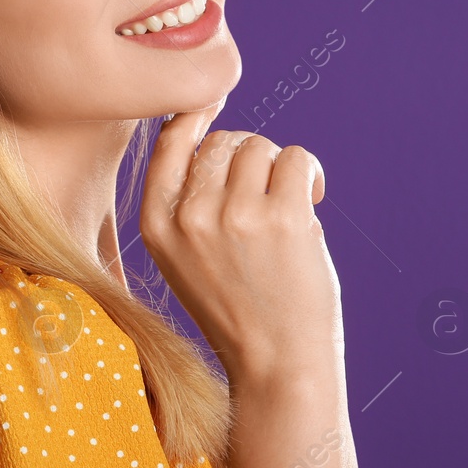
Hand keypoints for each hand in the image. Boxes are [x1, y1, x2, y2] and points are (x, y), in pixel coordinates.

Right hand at [138, 100, 342, 390]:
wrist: (276, 366)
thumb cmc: (237, 310)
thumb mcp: (184, 259)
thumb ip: (187, 204)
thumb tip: (213, 130)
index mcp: (155, 226)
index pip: (167, 145)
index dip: (192, 116)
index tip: (211, 101)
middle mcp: (189, 217)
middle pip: (221, 141)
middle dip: (248, 156)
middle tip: (266, 192)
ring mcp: (235, 215)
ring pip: (259, 146)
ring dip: (279, 167)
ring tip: (288, 205)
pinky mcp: (282, 218)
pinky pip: (295, 158)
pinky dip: (308, 173)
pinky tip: (311, 202)